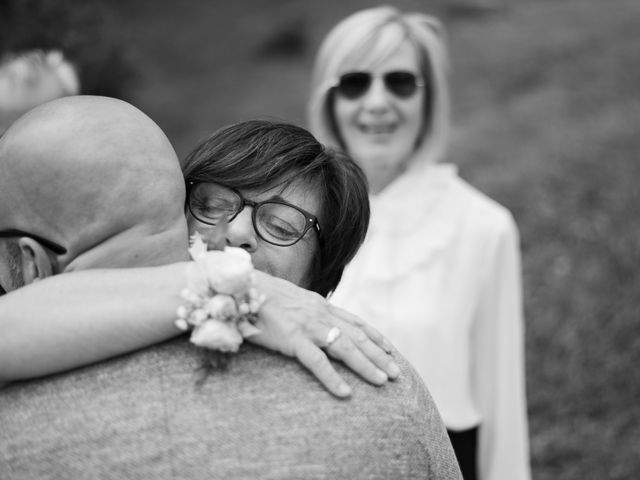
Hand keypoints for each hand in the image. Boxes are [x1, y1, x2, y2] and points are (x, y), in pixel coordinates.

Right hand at [249, 270, 399, 397]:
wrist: (241, 286)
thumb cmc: (261, 295)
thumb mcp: (291, 300)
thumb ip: (307, 311)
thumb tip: (316, 319)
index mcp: (320, 305)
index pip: (355, 321)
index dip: (374, 336)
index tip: (390, 349)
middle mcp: (320, 314)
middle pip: (357, 336)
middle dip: (379, 355)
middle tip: (397, 373)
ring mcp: (308, 326)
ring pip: (345, 348)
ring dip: (366, 366)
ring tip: (383, 382)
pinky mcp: (293, 339)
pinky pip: (317, 362)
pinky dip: (332, 378)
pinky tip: (345, 393)